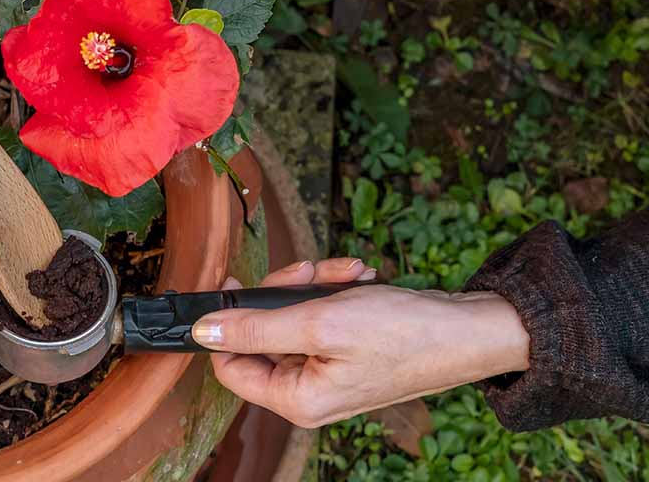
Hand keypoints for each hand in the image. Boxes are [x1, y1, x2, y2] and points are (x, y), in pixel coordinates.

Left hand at [194, 258, 529, 426]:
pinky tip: (356, 277)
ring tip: (345, 273)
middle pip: (261, 332)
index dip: (227, 321)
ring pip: (291, 315)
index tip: (237, 280)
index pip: (229, 365)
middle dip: (284, 292)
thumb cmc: (405, 333)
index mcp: (296, 399)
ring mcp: (327, 370)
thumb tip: (202, 333)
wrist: (469, 329)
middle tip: (307, 272)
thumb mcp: (319, 322)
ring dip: (312, 285)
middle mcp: (308, 391)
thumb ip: (256, 327)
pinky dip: (332, 290)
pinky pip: (318, 313)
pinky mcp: (345, 350)